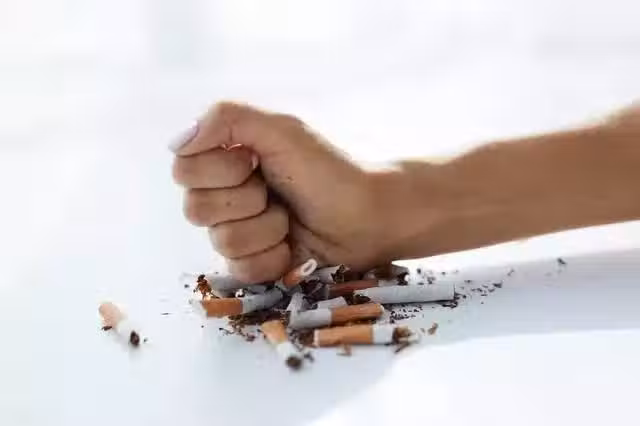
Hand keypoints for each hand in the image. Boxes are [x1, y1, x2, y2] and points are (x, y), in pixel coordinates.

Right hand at [171, 102, 395, 282]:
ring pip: (221, 241)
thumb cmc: (328, 170)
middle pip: (196, 208)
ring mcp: (239, 231)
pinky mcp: (254, 263)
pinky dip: (271, 258)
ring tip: (291, 219)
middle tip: (278, 193)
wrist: (368, 217)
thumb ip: (228, 119)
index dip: (219, 171)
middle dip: (246, 201)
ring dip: (265, 229)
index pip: (183, 169)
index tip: (254, 163)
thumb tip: (177, 142)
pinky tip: (292, 248)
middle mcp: (226, 194)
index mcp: (226, 158)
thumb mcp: (282, 130)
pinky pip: (239, 270)